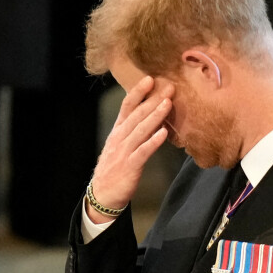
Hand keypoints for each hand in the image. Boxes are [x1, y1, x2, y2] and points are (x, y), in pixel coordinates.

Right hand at [87, 76, 173, 221]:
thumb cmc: (115, 169)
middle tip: (169, 87)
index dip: (138, 92)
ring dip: (155, 116)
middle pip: (136, 115)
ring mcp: (124, 151)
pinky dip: (153, 141)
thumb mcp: (120, 146)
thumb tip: (150, 118)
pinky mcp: (130, 166)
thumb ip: (133, 132)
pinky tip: (163, 133)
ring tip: (168, 103)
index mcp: (117, 132)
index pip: (127, 107)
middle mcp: (120, 138)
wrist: (103, 194)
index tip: (150, 79)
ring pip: (140, 130)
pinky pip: (143, 151)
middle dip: (153, 100)